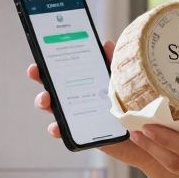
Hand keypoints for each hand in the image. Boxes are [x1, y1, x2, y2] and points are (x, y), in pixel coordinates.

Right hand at [25, 41, 163, 174]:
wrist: (143, 133)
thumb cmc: (129, 105)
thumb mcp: (120, 81)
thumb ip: (112, 64)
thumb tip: (107, 44)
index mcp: (82, 83)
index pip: (60, 72)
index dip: (46, 66)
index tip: (37, 62)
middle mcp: (75, 98)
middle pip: (52, 86)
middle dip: (40, 78)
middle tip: (36, 72)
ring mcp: (76, 116)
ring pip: (53, 108)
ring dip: (44, 102)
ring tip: (46, 100)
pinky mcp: (81, 132)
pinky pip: (64, 132)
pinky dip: (58, 129)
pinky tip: (57, 127)